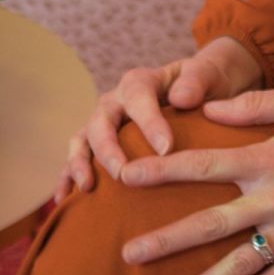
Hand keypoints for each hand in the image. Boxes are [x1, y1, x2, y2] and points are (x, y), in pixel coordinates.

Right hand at [53, 37, 261, 201]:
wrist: (199, 88)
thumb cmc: (205, 82)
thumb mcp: (208, 74)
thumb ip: (197, 81)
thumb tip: (181, 98)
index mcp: (141, 81)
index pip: (138, 97)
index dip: (149, 122)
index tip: (166, 149)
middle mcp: (116, 100)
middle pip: (102, 120)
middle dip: (108, 148)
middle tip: (123, 174)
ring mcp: (104, 122)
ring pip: (83, 138)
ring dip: (81, 162)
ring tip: (87, 187)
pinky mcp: (98, 143)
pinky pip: (77, 158)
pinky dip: (67, 177)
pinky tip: (64, 201)